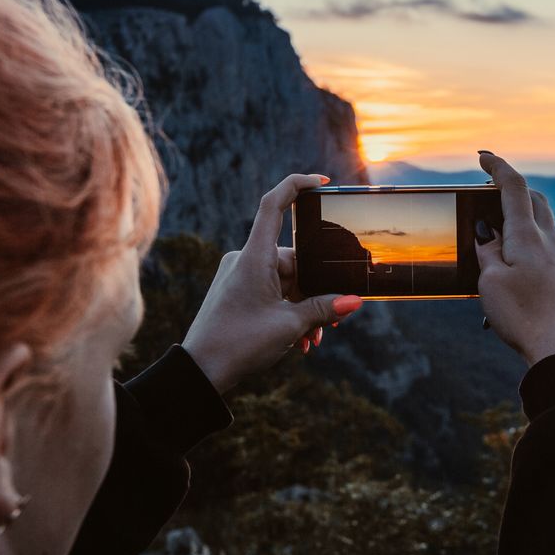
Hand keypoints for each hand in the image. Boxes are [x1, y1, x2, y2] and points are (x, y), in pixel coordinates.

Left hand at [181, 174, 363, 392]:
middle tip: (333, 321)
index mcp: (254, 257)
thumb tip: (354, 300)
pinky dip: (288, 311)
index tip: (321, 181)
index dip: (296, 186)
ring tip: (312, 339)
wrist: (200, 372)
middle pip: (294, 259)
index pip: (274, 206)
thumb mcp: (289, 326)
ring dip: (304, 307)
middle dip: (316, 290)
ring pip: (286, 281)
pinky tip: (299, 340)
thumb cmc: (238, 345)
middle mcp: (245, 260)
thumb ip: (324, 309)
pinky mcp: (237, 291)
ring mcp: (240, 275)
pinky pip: (272, 292)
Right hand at [474, 152, 554, 366]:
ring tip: (494, 232)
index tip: (483, 156)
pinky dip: (525, 242)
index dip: (498, 167)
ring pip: (541, 223)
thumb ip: (488, 252)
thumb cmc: (525, 315)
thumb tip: (488, 233)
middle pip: (534, 200)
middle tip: (488, 191)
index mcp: (528, 235)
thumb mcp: (491, 281)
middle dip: (512, 189)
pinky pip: (543, 247)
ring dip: (519, 216)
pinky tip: (510, 263)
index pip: (514, 187)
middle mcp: (549, 241)